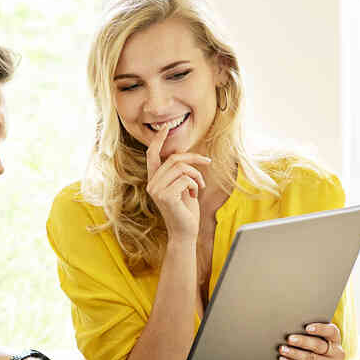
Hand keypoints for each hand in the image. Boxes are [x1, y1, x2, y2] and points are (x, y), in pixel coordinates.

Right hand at [145, 116, 211, 243]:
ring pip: (181, 168)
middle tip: (207, 162)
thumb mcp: (182, 187)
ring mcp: (156, 190)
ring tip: (200, 186)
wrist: (185, 232)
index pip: (152, 155)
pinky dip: (195, 185)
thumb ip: (179, 172)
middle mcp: (151, 183)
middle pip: (174, 159)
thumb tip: (183, 153)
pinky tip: (195, 195)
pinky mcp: (165, 196)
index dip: (158, 140)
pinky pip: (186, 179)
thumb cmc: (186, 210)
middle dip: (194, 159)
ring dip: (197, 175)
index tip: (166, 127)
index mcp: (154, 179)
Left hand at [278, 322, 345, 359]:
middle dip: (302, 341)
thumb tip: (290, 327)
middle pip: (319, 345)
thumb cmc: (311, 355)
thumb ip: (308, 336)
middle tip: (289, 338)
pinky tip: (282, 359)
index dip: (320, 328)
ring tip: (282, 349)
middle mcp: (337, 353)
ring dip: (294, 353)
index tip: (306, 327)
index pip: (332, 331)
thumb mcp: (313, 345)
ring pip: (311, 358)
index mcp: (336, 340)